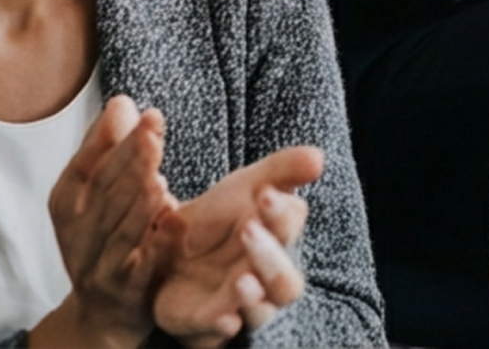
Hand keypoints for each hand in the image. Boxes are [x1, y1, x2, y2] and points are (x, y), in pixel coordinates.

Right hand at [34, 97, 177, 348]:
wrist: (101, 311)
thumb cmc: (104, 237)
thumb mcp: (99, 192)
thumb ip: (109, 148)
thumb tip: (123, 101)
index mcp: (67, 203)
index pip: (86, 167)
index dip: (110, 139)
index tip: (142, 110)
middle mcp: (76, 234)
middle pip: (104, 194)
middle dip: (129, 160)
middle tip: (154, 128)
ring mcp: (96, 265)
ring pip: (119, 232)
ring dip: (137, 205)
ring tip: (158, 178)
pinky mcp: (123, 292)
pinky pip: (138, 269)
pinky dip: (154, 248)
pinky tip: (172, 226)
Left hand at [152, 146, 322, 347]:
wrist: (168, 253)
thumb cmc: (218, 221)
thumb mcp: (244, 186)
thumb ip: (281, 170)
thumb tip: (320, 157)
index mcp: (278, 237)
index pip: (291, 226)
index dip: (280, 212)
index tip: (263, 193)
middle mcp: (267, 276)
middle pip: (285, 279)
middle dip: (270, 256)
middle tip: (248, 228)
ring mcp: (240, 306)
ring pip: (261, 312)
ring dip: (254, 297)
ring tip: (242, 280)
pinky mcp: (208, 327)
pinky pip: (220, 335)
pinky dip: (223, 327)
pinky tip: (224, 318)